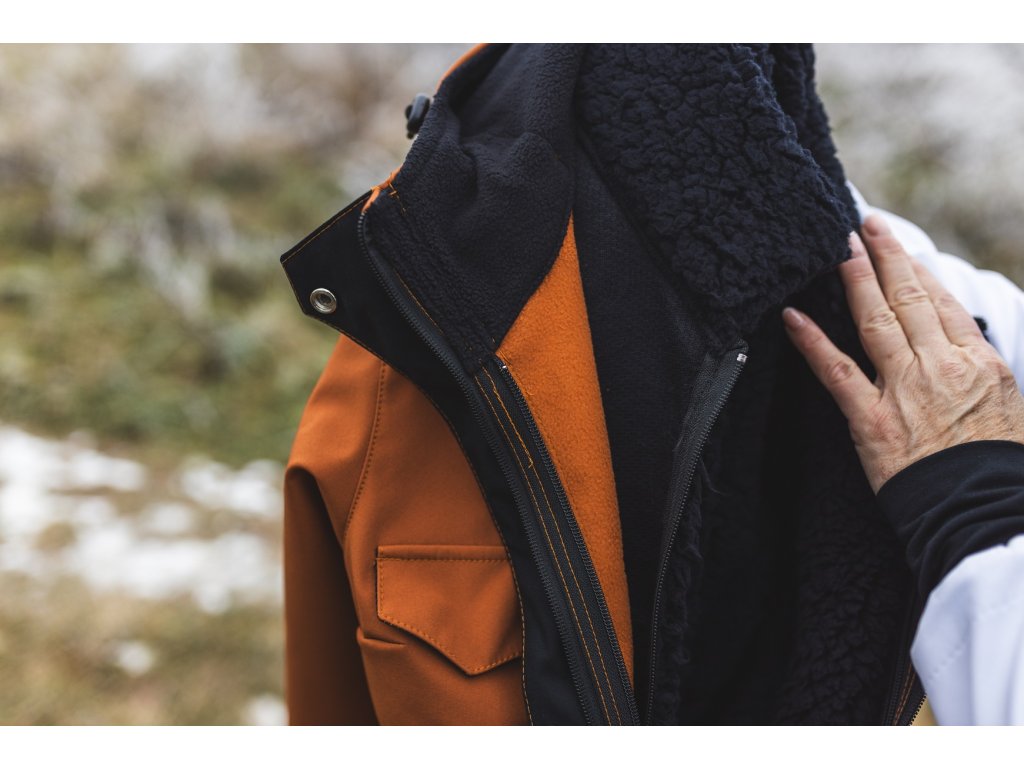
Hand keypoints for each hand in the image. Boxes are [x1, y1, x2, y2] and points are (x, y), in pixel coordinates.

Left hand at [783, 214, 1023, 493]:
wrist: (986, 513)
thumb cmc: (1000, 472)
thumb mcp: (1012, 414)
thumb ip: (984, 380)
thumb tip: (970, 362)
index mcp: (981, 364)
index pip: (943, 305)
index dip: (920, 273)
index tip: (904, 252)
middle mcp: (942, 366)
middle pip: (910, 299)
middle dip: (887, 257)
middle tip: (865, 225)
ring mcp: (905, 390)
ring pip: (876, 320)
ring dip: (854, 279)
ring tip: (837, 247)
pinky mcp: (872, 420)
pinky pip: (836, 372)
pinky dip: (811, 341)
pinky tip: (792, 316)